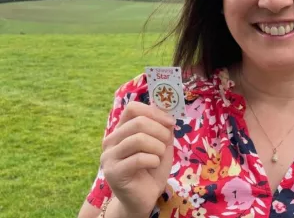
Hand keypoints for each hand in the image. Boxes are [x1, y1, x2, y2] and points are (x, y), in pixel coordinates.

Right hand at [100, 102, 175, 216]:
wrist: (143, 198)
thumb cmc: (152, 170)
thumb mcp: (162, 145)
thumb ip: (163, 129)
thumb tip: (168, 114)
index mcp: (121, 130)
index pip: (133, 108)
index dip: (154, 112)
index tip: (170, 123)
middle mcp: (111, 140)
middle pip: (138, 122)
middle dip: (160, 131)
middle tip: (166, 144)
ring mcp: (109, 156)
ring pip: (138, 139)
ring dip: (158, 147)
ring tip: (159, 156)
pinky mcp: (113, 172)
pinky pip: (138, 158)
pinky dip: (153, 160)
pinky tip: (153, 165)